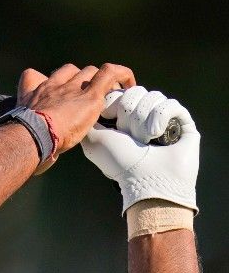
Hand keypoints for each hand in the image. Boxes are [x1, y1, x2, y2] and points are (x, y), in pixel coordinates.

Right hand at [17, 63, 136, 157]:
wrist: (32, 136)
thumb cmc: (26, 140)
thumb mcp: (23, 131)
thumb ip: (32, 131)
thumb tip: (43, 155)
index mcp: (35, 95)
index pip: (40, 77)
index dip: (52, 83)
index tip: (59, 95)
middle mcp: (53, 86)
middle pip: (70, 72)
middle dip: (80, 81)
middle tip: (86, 97)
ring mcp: (72, 89)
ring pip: (89, 72)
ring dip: (98, 81)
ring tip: (108, 94)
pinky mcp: (90, 96)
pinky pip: (109, 75)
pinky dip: (121, 75)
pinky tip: (129, 83)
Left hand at [80, 86, 198, 213]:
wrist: (147, 180)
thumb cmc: (119, 163)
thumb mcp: (94, 140)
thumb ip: (89, 119)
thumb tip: (92, 102)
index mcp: (123, 118)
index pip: (120, 91)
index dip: (114, 102)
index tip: (111, 119)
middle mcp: (144, 116)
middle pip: (136, 91)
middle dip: (130, 113)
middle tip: (129, 135)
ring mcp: (164, 118)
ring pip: (154, 96)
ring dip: (144, 120)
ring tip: (144, 139)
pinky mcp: (183, 122)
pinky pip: (171, 104)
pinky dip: (161, 117)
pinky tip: (158, 134)